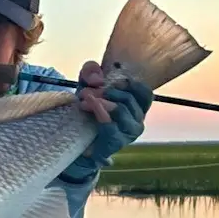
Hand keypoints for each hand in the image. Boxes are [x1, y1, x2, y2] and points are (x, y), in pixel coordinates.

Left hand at [61, 61, 152, 180]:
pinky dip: (100, 115)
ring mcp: (128, 134)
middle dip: (106, 92)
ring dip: (100, 103)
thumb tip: (97, 79)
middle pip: (128, 99)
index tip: (113, 82)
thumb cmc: (87, 109)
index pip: (144, 93)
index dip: (131, 84)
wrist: (74, 137)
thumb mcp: (87, 85)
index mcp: (136, 106)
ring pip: (121, 111)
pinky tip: (88, 109)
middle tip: (86, 93)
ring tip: (83, 102)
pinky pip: (112, 129)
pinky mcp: (116, 144)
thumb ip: (91, 72)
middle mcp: (137, 120)